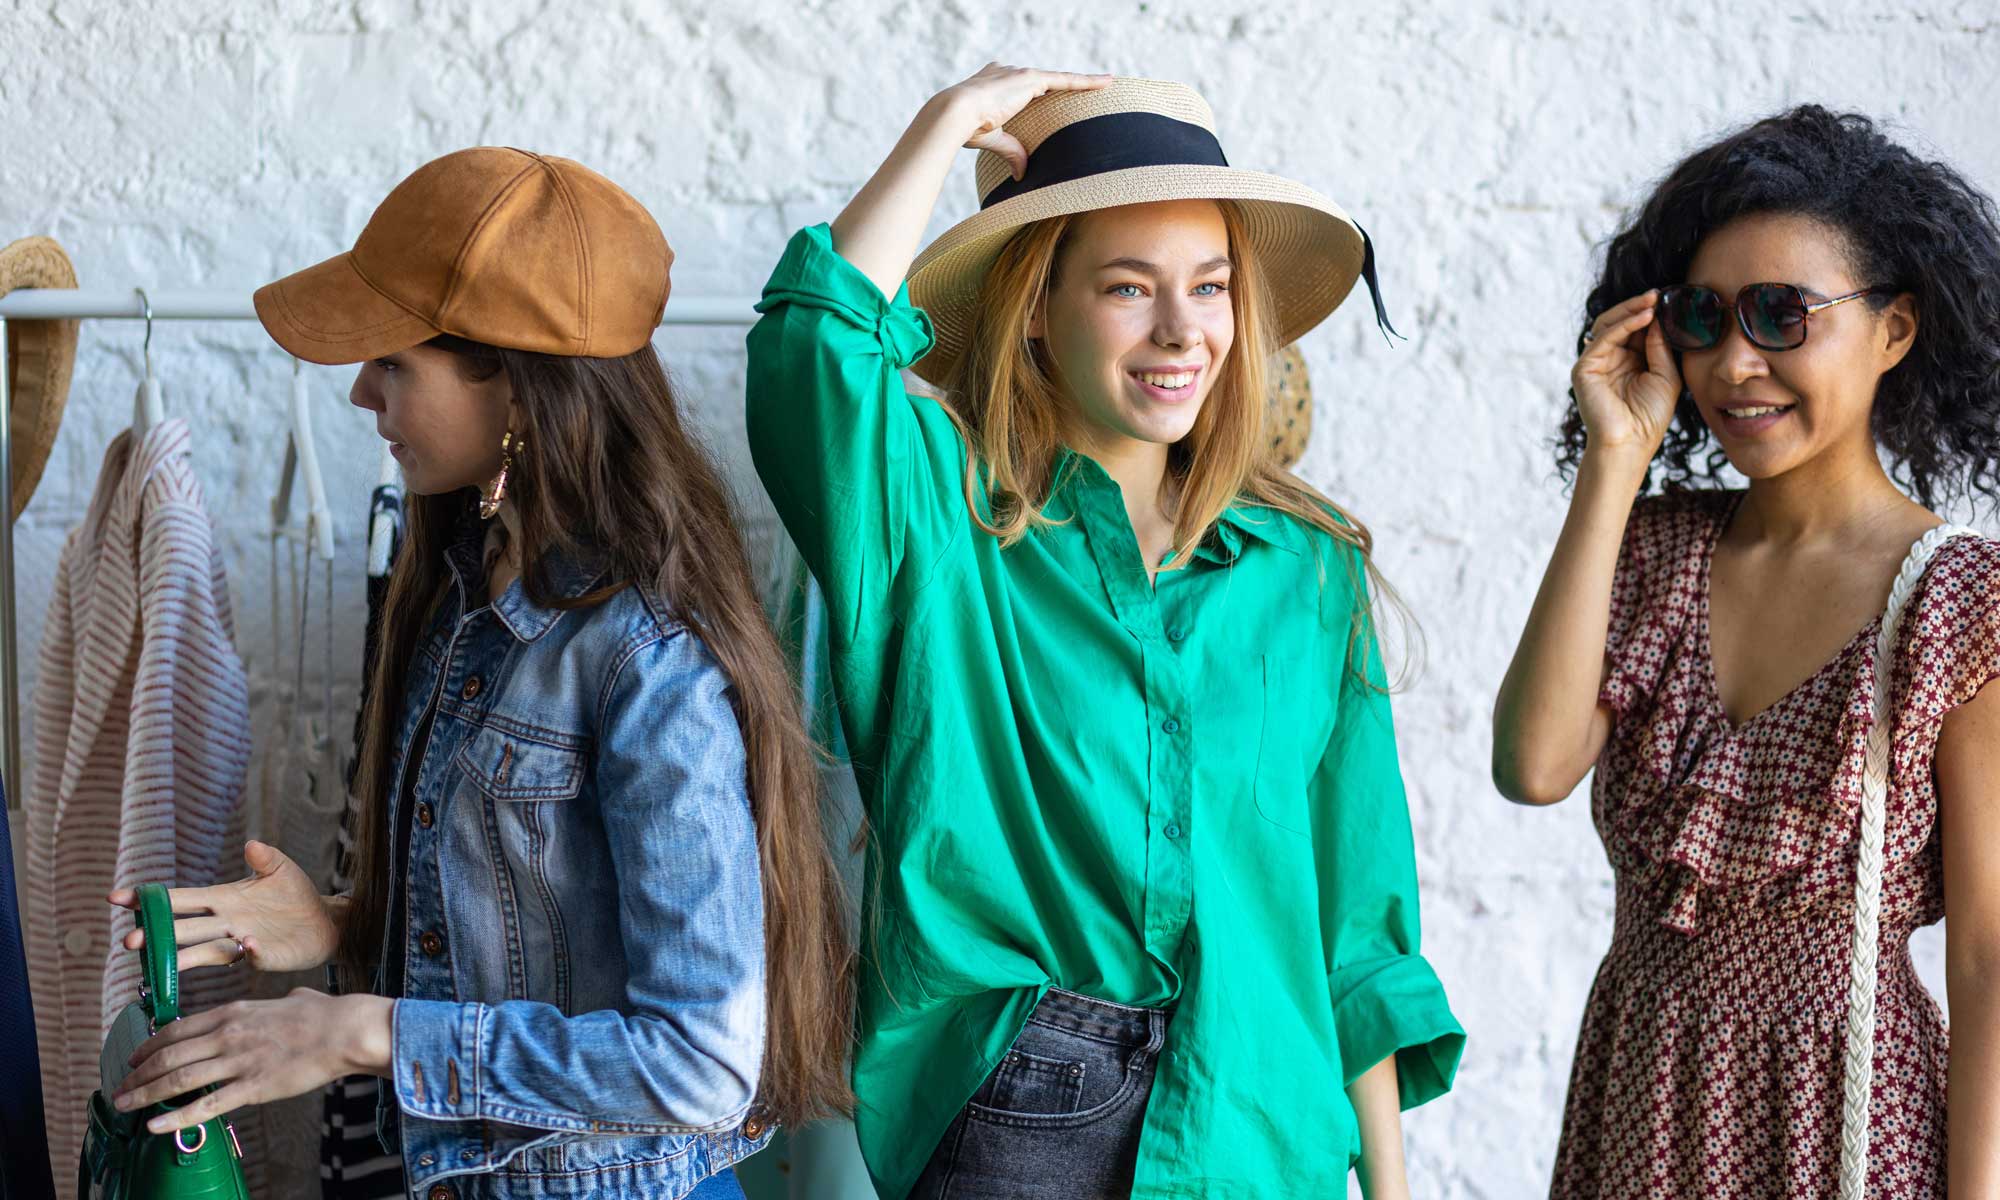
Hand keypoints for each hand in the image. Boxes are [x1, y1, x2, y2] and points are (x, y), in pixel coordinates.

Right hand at [110, 840, 340, 974]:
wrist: (325, 921)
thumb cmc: (295, 895)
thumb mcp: (280, 869)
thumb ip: (265, 858)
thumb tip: (252, 845)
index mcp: (222, 899)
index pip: (180, 900)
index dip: (149, 900)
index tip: (116, 898)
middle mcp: (225, 923)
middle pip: (184, 929)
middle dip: (156, 935)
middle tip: (129, 940)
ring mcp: (242, 942)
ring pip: (205, 951)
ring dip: (183, 957)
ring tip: (161, 963)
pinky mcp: (265, 956)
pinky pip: (253, 956)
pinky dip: (250, 952)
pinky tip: (248, 946)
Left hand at [113, 990, 393, 1134]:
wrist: (345, 1031)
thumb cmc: (325, 1015)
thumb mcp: (294, 999)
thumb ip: (282, 1002)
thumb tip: (291, 1000)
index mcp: (232, 1013)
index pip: (176, 1030)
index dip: (148, 1046)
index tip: (134, 1058)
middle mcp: (227, 1035)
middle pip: (168, 1055)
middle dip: (137, 1074)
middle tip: (120, 1088)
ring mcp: (238, 1062)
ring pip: (178, 1079)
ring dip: (145, 1093)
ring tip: (124, 1105)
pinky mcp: (252, 1087)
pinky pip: (206, 1105)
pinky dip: (176, 1117)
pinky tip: (155, 1124)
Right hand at [933, 63, 1112, 178]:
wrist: (954, 113)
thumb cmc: (964, 128)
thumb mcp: (992, 139)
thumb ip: (1011, 152)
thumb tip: (1022, 175)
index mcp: (993, 85)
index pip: (1023, 89)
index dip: (1037, 92)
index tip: (1045, 94)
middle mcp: (1007, 74)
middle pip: (1045, 82)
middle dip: (1064, 88)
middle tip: (1087, 93)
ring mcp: (1019, 74)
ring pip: (1059, 79)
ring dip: (1084, 83)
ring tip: (1108, 85)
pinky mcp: (1030, 78)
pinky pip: (1066, 80)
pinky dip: (1087, 81)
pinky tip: (1107, 82)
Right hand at [1570, 290, 1682, 459]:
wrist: (1631, 443)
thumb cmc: (1649, 417)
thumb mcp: (1666, 376)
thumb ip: (1660, 347)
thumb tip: (1657, 318)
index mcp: (1627, 362)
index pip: (1635, 329)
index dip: (1650, 314)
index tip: (1669, 299)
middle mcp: (1609, 360)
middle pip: (1619, 322)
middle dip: (1638, 306)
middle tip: (1658, 294)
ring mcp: (1595, 363)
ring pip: (1608, 324)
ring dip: (1630, 310)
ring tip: (1652, 301)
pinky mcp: (1585, 369)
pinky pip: (1604, 338)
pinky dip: (1624, 324)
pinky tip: (1644, 317)